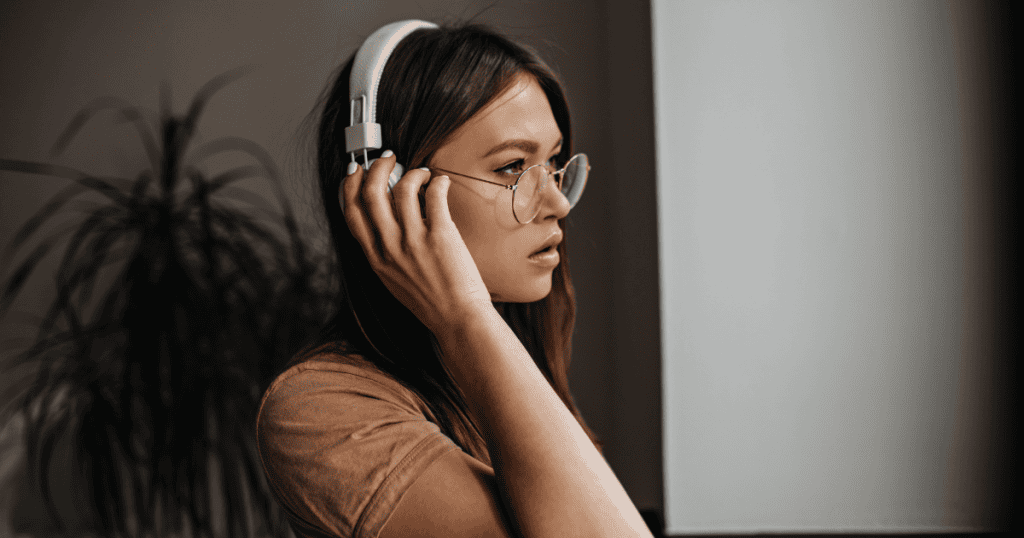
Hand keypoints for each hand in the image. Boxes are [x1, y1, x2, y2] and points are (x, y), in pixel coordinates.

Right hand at [341, 152, 492, 334]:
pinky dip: (437, 181)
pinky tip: (442, 183)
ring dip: (413, 172)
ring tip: (423, 173)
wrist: (458, 320)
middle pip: (371, 193)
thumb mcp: (394, 281)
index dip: (350, 185)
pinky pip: (434, 194)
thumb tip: (386, 225)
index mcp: (376, 259)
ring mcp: (414, 241)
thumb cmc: (432, 303)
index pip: (351, 213)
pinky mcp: (441, 236)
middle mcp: (391, 248)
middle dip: (377, 167)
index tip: (356, 171)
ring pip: (402, 188)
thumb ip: (386, 255)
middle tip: (390, 159)